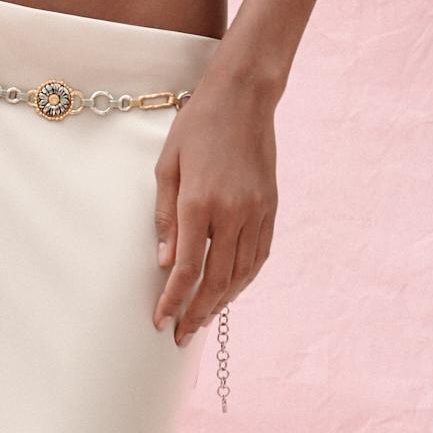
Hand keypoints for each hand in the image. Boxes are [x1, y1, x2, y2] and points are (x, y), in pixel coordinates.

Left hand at [151, 72, 277, 345]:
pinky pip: (259, 256)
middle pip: (216, 279)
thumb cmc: (198, 126)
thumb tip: (163, 262)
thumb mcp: (167, 166)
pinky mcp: (271, 208)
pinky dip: (244, 280)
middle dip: (197, 312)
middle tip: (182, 334)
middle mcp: (232, 213)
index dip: (173, 300)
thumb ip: (164, 217)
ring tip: (203, 319)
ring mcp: (256, 212)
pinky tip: (231, 291)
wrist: (244, 97)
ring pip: (241, 273)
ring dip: (221, 301)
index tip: (161, 321)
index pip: (186, 267)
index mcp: (199, 202)